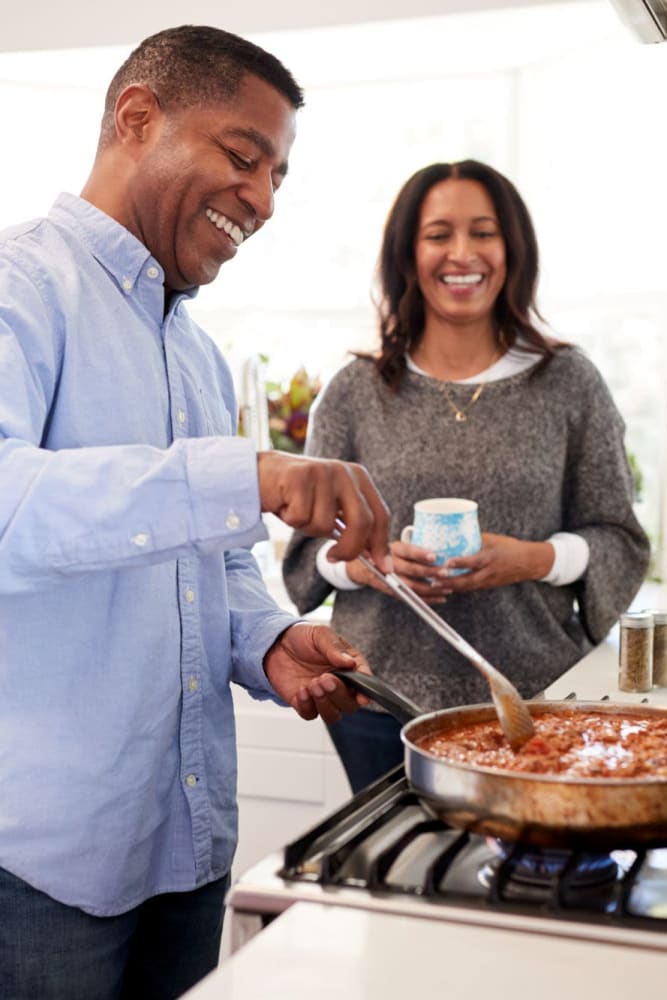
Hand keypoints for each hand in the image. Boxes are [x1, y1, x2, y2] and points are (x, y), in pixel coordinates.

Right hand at [257, 451, 389, 570]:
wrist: (260, 476)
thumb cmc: (297, 497)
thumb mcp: (331, 508)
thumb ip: (352, 526)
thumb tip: (375, 558)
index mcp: (358, 477)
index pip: (380, 514)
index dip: (382, 544)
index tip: (383, 568)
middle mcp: (344, 472)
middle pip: (362, 521)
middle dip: (349, 548)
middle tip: (332, 557)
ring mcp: (322, 472)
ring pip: (325, 524)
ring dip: (308, 528)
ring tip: (297, 512)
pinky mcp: (299, 476)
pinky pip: (301, 517)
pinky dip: (291, 520)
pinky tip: (285, 505)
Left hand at [263, 623, 371, 723]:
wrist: (276, 645)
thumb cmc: (303, 637)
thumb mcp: (320, 634)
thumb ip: (334, 648)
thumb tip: (350, 662)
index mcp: (350, 666)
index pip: (364, 683)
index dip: (365, 692)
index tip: (361, 697)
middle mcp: (340, 685)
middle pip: (350, 704)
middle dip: (339, 695)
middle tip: (325, 679)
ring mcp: (323, 697)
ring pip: (333, 715)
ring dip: (325, 704)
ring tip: (312, 684)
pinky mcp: (305, 704)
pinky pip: (310, 714)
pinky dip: (307, 706)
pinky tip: (301, 691)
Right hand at [346, 538, 449, 604]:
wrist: (362, 568)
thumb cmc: (386, 553)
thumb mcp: (396, 546)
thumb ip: (412, 550)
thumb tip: (438, 554)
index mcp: (393, 549)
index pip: (407, 551)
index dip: (420, 554)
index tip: (434, 556)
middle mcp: (390, 564)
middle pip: (411, 569)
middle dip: (430, 572)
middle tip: (445, 573)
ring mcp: (390, 579)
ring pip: (412, 586)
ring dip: (432, 589)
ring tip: (448, 588)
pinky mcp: (392, 591)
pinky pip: (411, 597)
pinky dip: (427, 600)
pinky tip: (440, 599)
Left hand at [439, 533, 554, 591]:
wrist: (528, 562)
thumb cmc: (510, 547)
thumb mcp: (493, 540)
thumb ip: (475, 539)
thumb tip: (455, 534)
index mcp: (491, 557)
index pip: (474, 561)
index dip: (460, 563)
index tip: (446, 562)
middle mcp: (490, 571)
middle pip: (468, 580)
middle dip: (450, 582)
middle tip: (434, 580)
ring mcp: (489, 581)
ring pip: (468, 587)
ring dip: (452, 587)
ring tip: (435, 585)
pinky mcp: (489, 586)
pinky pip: (472, 588)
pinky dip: (460, 588)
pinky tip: (447, 587)